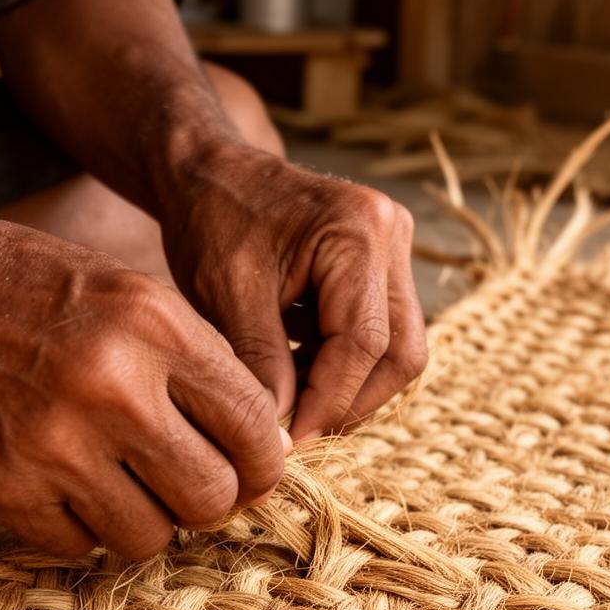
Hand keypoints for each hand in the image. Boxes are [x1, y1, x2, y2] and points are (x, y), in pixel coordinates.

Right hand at [0, 217, 285, 557]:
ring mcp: (50, 447)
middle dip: (212, 499)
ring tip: (126, 481)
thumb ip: (206, 370)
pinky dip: (85, 525)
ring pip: (149, 537)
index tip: (250, 470)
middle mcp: (107, 389)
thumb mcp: (137, 298)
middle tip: (189, 481)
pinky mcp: (1, 492)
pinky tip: (70, 483)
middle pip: (210, 497)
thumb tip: (263, 452)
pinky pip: (80, 546)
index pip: (251, 430)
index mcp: (154, 330)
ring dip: (149, 518)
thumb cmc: (39, 294)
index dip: (263, 464)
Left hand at [158, 143, 426, 440]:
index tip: (293, 438)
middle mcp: (392, 234)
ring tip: (293, 396)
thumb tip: (284, 432)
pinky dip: (344, 364)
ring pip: (399, 349)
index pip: (364, 344)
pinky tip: (298, 369)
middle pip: (402, 353)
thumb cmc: (211, 220)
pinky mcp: (383, 264)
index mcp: (358, 231)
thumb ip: (261, 364)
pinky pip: (382, 333)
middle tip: (300, 429)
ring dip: (350, 386)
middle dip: (351, 401)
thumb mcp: (226, 295)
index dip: (331, 401)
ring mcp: (395, 248)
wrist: (208, 171)